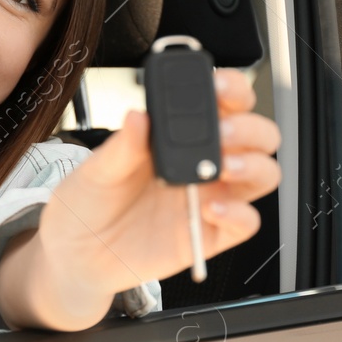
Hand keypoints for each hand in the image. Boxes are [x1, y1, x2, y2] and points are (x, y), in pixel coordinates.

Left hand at [27, 68, 281, 322]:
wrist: (78, 254)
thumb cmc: (89, 203)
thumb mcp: (96, 169)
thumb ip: (122, 146)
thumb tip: (138, 116)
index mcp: (180, 135)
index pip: (224, 102)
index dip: (232, 88)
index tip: (219, 87)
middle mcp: (203, 162)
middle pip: (258, 135)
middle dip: (249, 127)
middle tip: (222, 132)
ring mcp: (211, 197)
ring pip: (264, 174)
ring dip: (253, 165)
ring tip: (223, 167)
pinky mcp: (212, 235)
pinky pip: (247, 223)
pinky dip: (240, 214)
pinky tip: (212, 209)